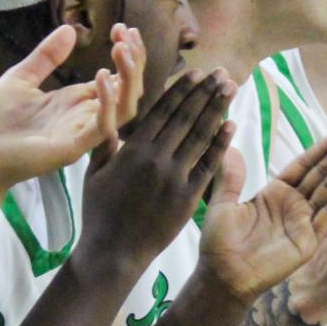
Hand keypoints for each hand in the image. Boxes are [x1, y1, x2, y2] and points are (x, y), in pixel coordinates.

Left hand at [0, 23, 141, 194]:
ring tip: (120, 49)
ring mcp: (80, 132)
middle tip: (126, 32)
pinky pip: (102, 127)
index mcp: (75, 101)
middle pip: (128, 91)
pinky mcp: (71, 147)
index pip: (117, 78)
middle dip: (134, 60)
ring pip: (125, 109)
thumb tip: (70, 30)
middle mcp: (84, 116)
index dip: (126, 54)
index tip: (122, 27)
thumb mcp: (20, 78)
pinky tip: (102, 76)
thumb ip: (45, 57)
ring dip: (128, 78)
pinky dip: (108, 102)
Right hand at [78, 71, 234, 271]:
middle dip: (206, 92)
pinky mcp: (188, 198)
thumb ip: (106, 136)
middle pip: (186, 117)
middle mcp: (156, 159)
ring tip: (231, 88)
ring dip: (218, 109)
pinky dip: (221, 144)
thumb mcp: (94, 170)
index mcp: (132, 150)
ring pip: (201, 136)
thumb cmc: (99, 211)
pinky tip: (232, 125)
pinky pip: (209, 166)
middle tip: (222, 72)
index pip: (163, 111)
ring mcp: (175, 178)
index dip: (182, 89)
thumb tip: (105, 105)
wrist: (113, 253)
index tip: (196, 73)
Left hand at [197, 127, 326, 304]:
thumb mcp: (222, 205)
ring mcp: (304, 222)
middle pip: (324, 173)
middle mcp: (294, 204)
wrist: (224, 277)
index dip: (323, 148)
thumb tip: (230, 149)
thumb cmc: (219, 244)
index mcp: (275, 193)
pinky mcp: (310, 240)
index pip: (304, 164)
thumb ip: (230, 178)